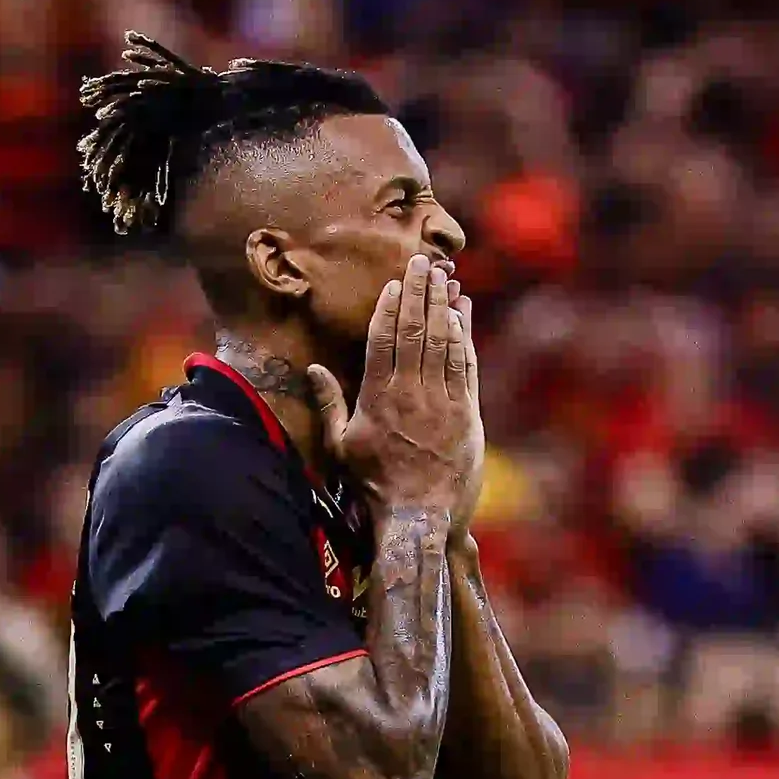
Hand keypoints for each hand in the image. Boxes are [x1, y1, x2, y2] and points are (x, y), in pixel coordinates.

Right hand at [303, 253, 481, 528]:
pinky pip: (465, 365)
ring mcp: (441, 402)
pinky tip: (463, 313)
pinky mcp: (466, 413)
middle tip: (423, 262)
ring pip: (444, 342)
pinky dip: (464, 335)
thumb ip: (329, 404)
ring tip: (444, 277)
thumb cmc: (373, 484)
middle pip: (416, 331)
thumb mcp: (340, 447)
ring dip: (445, 305)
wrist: (417, 517)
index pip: (384, 340)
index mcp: (378, 398)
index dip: (390, 307)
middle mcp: (411, 394)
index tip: (395, 282)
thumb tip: (313, 369)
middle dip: (420, 292)